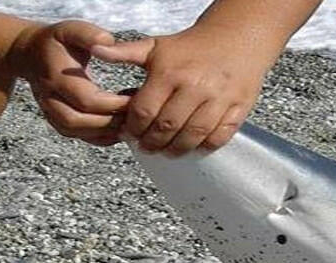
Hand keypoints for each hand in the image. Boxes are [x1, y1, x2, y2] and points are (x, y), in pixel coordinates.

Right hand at [8, 21, 128, 145]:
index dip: (113, 103)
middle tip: (137, 114)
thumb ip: (88, 34)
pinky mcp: (59, 122)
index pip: (87, 100)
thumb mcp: (70, 30)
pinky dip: (103, 137)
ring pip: (80, 133)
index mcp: (57, 79)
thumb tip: (108, 41)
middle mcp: (51, 100)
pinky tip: (122, 128)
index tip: (137, 97)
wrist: (31, 55)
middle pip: (80, 122)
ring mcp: (52, 114)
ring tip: (133, 122)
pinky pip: (82, 137)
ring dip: (108, 132)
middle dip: (111, 122)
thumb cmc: (56, 42)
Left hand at [92, 27, 270, 155]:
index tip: (130, 133)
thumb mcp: (156, 46)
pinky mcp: (238, 108)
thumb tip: (96, 50)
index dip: (133, 128)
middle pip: (167, 128)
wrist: (237, 38)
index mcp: (170, 72)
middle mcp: (195, 87)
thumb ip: (125, 52)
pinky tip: (193, 146)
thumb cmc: (192, 46)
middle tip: (147, 147)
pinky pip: (219, 136)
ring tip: (167, 151)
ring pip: (192, 135)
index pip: (145, 111)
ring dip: (177, 149)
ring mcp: (219, 99)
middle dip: (152, 143)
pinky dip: (205, 146)